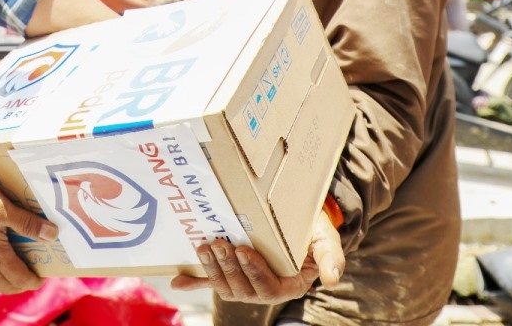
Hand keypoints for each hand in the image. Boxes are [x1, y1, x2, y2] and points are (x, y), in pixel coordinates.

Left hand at [170, 210, 343, 304]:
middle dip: (229, 267)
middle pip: (243, 288)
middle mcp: (264, 289)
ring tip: (204, 247)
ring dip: (212, 269)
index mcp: (288, 285)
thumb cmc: (312, 231)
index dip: (253, 271)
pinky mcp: (230, 273)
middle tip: (219, 244)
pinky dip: (194, 282)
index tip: (243, 250)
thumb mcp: (326, 240)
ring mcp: (245, 283)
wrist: (297, 221)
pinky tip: (178, 280)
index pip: (268, 286)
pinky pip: (210, 282)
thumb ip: (330, 257)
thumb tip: (332, 278)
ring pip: (225, 285)